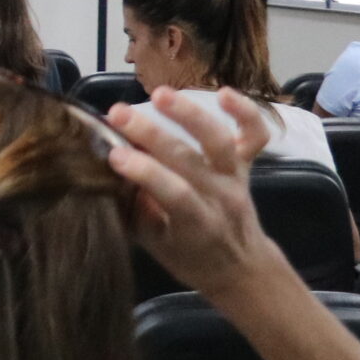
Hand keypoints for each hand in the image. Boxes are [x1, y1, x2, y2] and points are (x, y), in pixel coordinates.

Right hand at [105, 87, 291, 302]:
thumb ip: (134, 209)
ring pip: (217, 141)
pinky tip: (222, 93)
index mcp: (198, 224)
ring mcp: (235, 177)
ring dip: (189, 114)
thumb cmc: (190, 258)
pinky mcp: (246, 164)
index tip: (113, 154)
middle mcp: (221, 197)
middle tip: (116, 113)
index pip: (174, 193)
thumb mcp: (154, 245)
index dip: (145, 172)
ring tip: (159, 94)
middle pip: (189, 159)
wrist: (241, 266)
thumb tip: (105, 172)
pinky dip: (246, 111)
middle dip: (151, 134)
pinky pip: (255, 135)